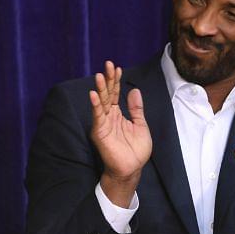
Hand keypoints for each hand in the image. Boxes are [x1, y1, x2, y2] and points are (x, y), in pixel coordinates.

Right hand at [89, 60, 150, 206]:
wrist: (132, 169)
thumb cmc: (136, 151)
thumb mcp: (140, 125)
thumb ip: (136, 109)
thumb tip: (134, 90)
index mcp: (118, 114)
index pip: (115, 94)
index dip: (116, 81)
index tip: (117, 67)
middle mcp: (109, 117)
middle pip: (107, 94)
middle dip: (108, 79)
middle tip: (107, 64)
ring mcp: (103, 123)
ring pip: (101, 103)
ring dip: (100, 89)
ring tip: (100, 75)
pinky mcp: (99, 132)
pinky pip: (97, 116)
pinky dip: (95, 105)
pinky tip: (94, 94)